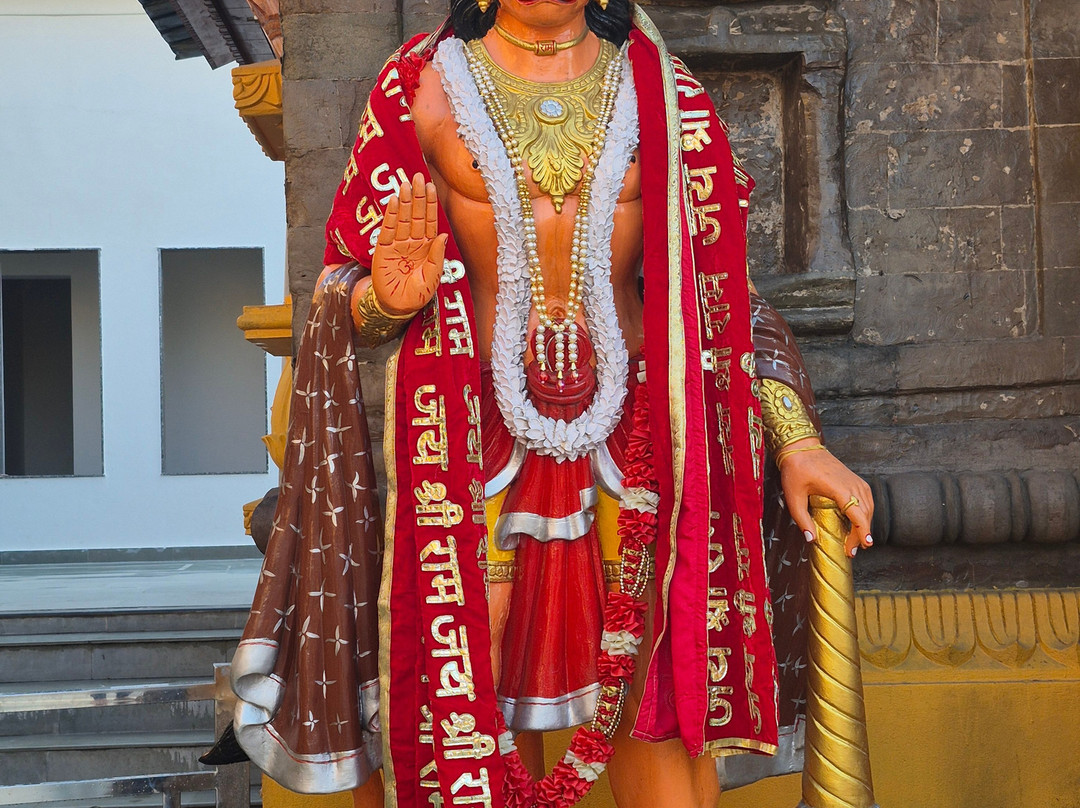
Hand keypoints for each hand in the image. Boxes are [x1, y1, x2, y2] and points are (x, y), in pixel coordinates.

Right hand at [370, 173, 447, 315]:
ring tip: (406, 184)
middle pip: (416, 215)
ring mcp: (398, 244)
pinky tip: (394, 201)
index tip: (430, 187)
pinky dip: (391, 215)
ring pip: (403, 218)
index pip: (430, 221)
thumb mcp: (431, 278)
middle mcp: (413, 242)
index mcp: (427, 247)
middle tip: (417, 177)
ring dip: (405, 201)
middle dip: (417, 196)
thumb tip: (443, 235)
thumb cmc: (416, 295)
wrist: (396, 307)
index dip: (430, 204)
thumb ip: (436, 257)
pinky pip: (388, 229)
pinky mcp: (383, 249)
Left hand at [778, 439, 873, 557]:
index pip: (858, 514)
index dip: (863, 532)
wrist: (801, 448)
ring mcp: (855, 480)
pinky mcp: (855, 479)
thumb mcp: (794, 497)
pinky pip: (867, 499)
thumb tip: (811, 539)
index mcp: (839, 489)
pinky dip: (865, 512)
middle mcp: (852, 484)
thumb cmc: (796, 470)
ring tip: (856, 540)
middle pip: (865, 514)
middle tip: (851, 551)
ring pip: (868, 507)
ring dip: (865, 524)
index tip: (865, 545)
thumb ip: (802, 519)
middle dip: (861, 534)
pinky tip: (858, 521)